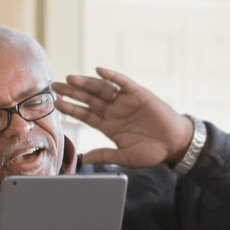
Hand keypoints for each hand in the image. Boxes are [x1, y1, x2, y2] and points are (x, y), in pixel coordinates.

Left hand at [52, 67, 193, 168]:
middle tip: (54, 86)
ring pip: (101, 89)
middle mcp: (114, 111)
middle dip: (71, 93)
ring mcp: (125, 101)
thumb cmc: (150, 152)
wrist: (174, 144)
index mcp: (108, 126)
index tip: (56, 104)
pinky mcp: (138, 94)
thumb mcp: (123, 156)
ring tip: (70, 79)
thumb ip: (104, 155)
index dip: (70, 109)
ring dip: (86, 83)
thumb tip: (84, 158)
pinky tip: (99, 71)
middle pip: (88, 99)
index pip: (85, 115)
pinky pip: (123, 82)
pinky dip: (112, 76)